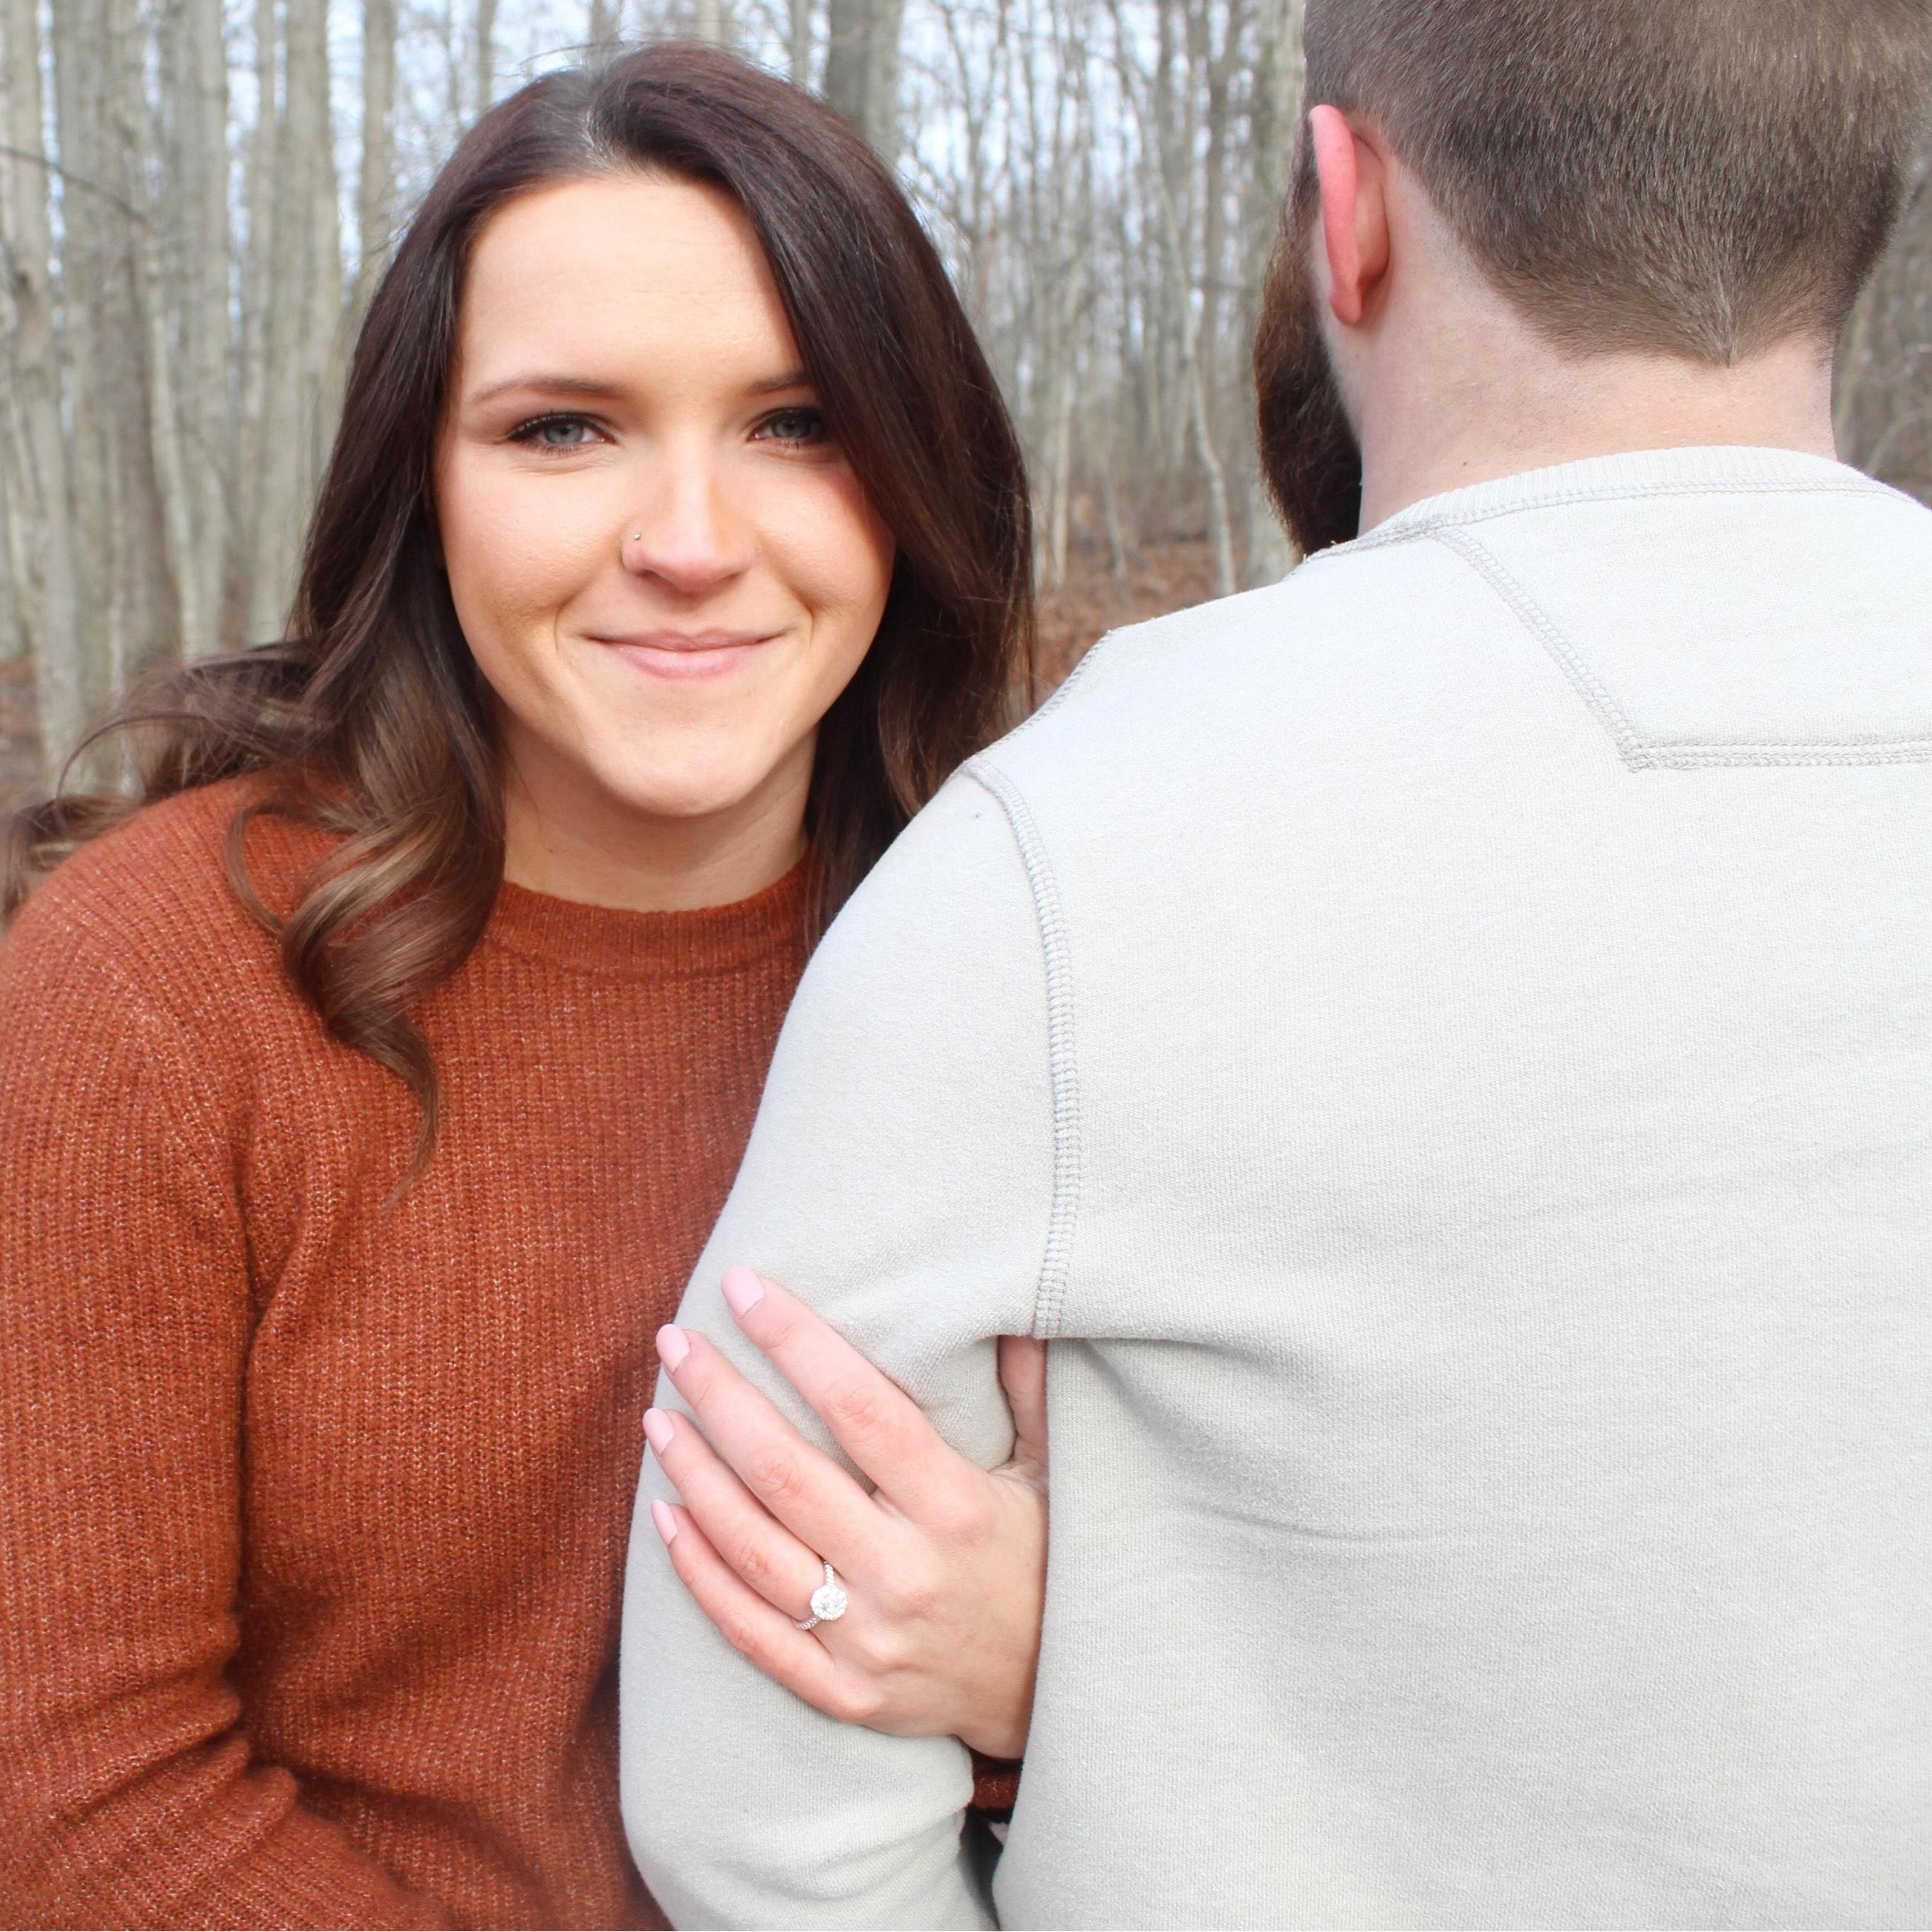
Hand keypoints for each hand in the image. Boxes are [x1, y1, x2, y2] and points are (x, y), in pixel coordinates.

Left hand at [645, 1266, 1047, 1760]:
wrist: (1055, 1696)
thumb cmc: (1046, 1561)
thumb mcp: (1051, 1472)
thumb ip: (1027, 1389)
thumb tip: (1006, 1307)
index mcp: (956, 1506)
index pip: (858, 1406)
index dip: (794, 1341)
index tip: (743, 1288)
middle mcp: (904, 1573)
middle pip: (784, 1471)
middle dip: (720, 1396)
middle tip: (675, 1341)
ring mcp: (867, 1641)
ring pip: (752, 1547)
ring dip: (695, 1475)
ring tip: (659, 1419)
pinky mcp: (842, 1693)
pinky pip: (751, 1630)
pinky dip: (700, 1573)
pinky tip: (665, 1517)